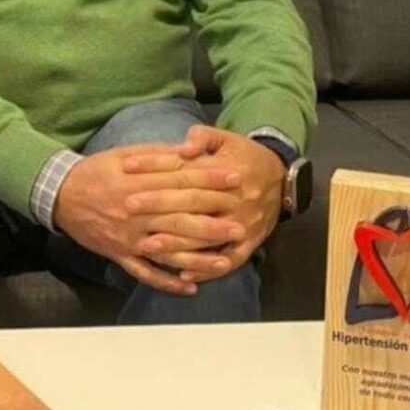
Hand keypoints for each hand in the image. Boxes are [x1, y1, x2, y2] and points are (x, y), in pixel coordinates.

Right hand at [53, 141, 242, 295]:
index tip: (235, 178)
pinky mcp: (120, 255)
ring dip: (198, 258)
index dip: (210, 179)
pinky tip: (190, 287)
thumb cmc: (95, 171)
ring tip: (226, 260)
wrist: (59, 195)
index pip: (181, 181)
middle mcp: (135, 214)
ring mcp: (128, 238)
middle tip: (240, 226)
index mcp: (137, 184)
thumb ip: (157, 155)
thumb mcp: (123, 154)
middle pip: (179, 219)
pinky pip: (145, 273)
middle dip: (212, 222)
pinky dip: (167, 282)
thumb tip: (188, 152)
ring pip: (168, 251)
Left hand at [121, 125, 284, 282]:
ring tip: (148, 244)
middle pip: (191, 203)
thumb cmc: (244, 155)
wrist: (282, 179)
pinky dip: (207, 268)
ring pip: (207, 235)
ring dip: (177, 242)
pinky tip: (184, 272)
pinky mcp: (250, 242)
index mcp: (226, 170)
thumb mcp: (225, 138)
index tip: (127, 168)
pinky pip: (230, 260)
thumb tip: (182, 147)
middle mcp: (235, 199)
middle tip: (127, 206)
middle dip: (157, 204)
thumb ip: (202, 137)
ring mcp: (243, 223)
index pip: (184, 170)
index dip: (154, 168)